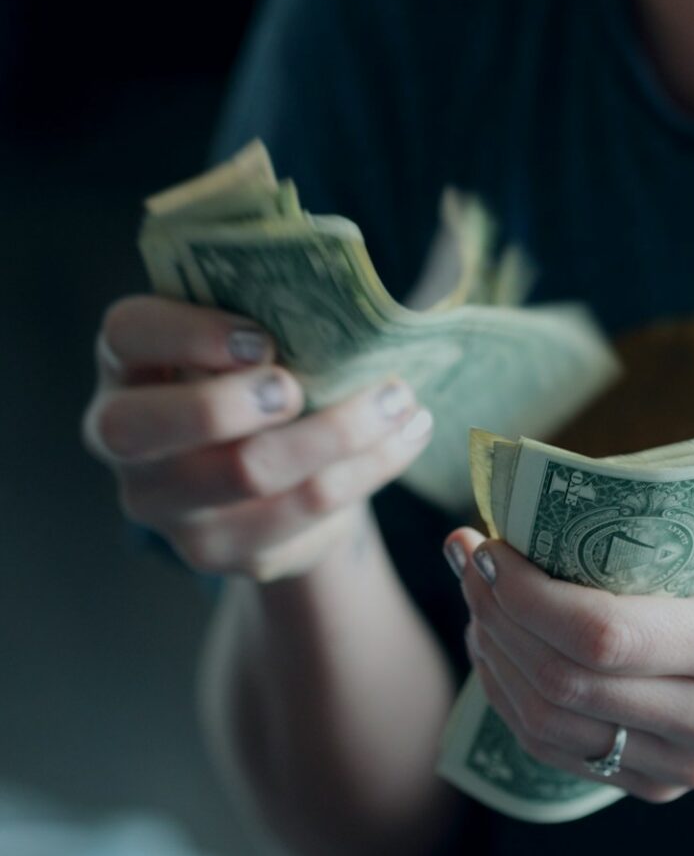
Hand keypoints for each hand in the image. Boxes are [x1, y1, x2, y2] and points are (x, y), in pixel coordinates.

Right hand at [83, 295, 432, 580]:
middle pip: (151, 427)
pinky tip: (407, 436)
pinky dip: (369, 468)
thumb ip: (273, 317)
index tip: (260, 338)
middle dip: (232, 402)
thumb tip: (352, 303)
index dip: (187, 334)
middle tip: (298, 387)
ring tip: (400, 399)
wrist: (272, 477)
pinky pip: (303, 512)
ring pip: (248, 472)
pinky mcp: (222, 551)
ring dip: (338, 431)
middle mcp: (125, 440)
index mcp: (129, 364)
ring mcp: (167, 506)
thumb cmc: (261, 380)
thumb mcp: (253, 342)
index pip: (127, 335)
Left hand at [450, 520, 693, 802]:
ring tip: (477, 597)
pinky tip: (500, 647)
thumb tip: (533, 506)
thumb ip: (648, 528)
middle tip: (469, 558)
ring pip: (550, 726)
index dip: (525, 592)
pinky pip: (563, 752)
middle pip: (563, 683)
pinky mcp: (667, 784)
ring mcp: (691, 766)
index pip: (602, 635)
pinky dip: (515, 697)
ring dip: (494, 655)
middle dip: (495, 615)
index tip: (488, 544)